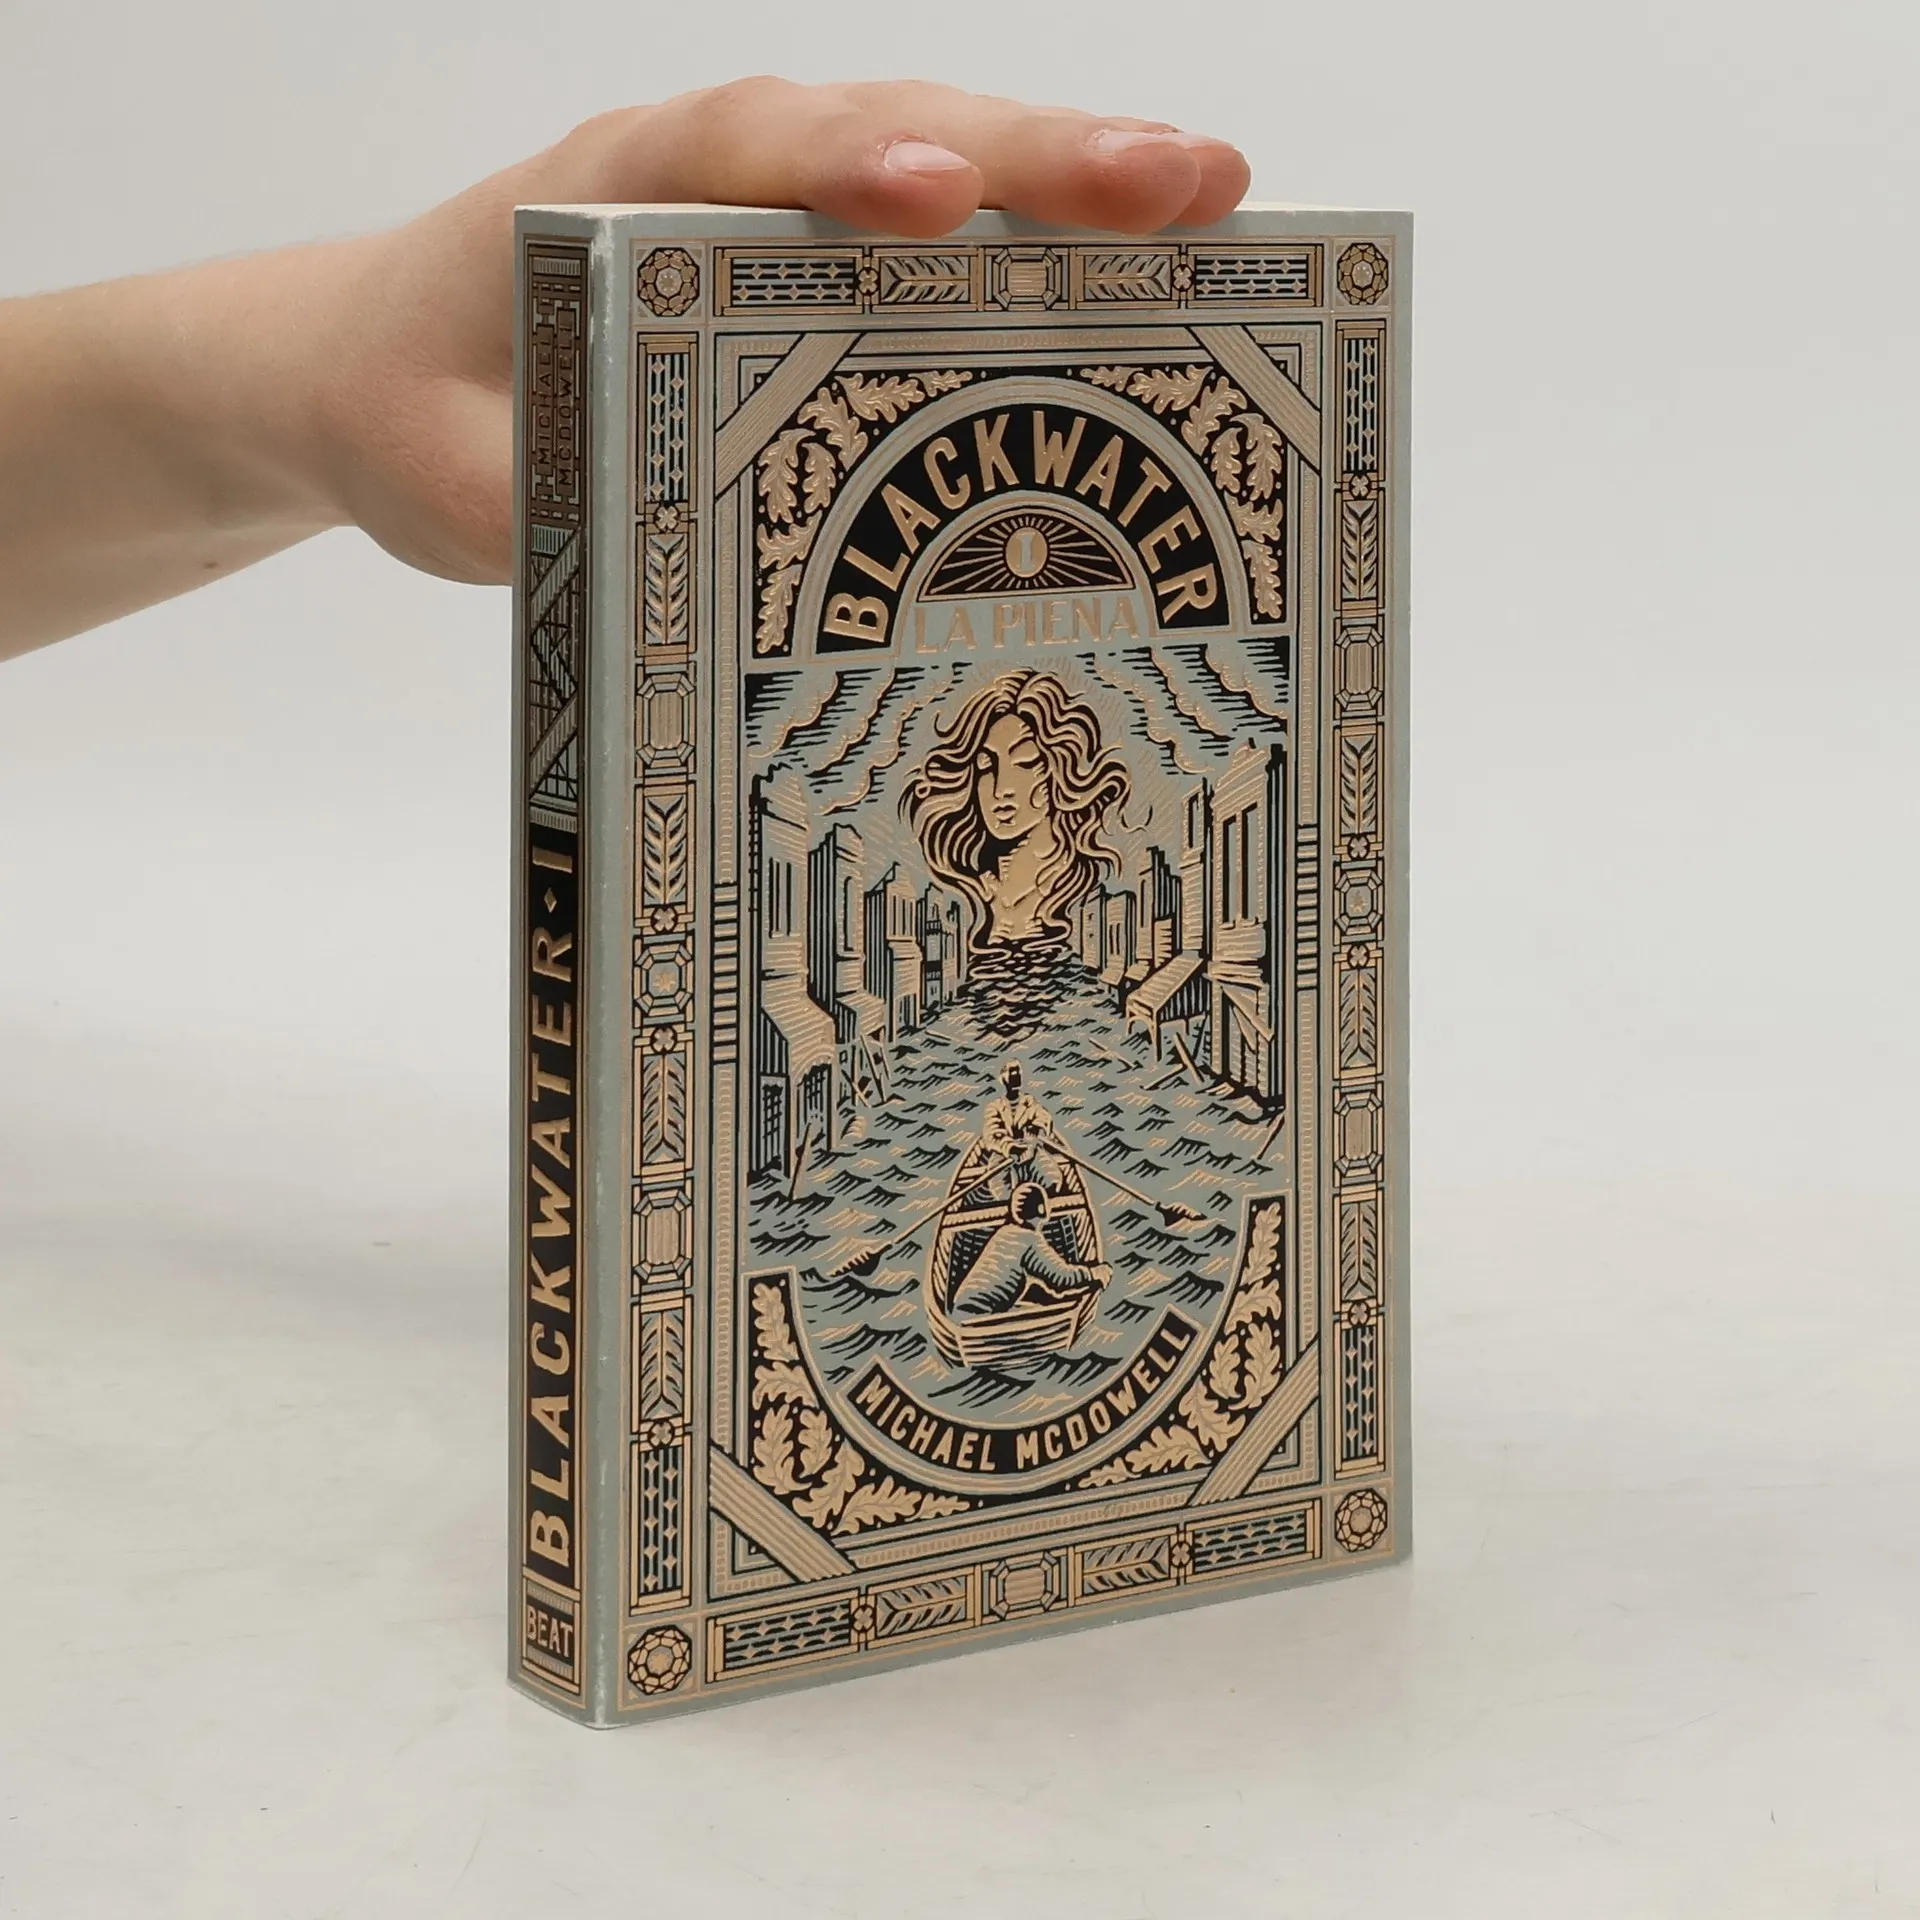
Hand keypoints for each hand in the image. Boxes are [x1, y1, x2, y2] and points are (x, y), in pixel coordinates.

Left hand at [317, 80, 1249, 584]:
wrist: (381, 364)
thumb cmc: (422, 412)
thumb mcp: (459, 486)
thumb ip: (548, 501)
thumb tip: (687, 543)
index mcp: (617, 195)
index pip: (745, 154)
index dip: (850, 172)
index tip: (946, 203)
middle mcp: (717, 169)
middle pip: (894, 132)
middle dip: (1037, 159)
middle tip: (1184, 188)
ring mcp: (782, 203)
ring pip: (947, 156)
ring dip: (1080, 177)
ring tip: (1221, 202)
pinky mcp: (821, 256)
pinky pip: (949, 231)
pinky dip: (1050, 239)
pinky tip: (1159, 259)